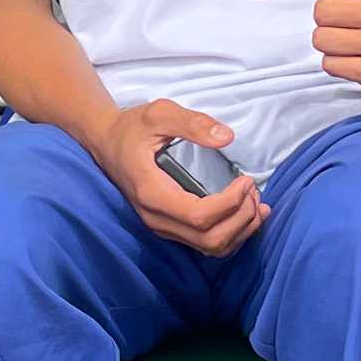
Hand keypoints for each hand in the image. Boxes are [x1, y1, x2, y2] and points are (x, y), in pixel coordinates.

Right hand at [91, 99, 263, 256]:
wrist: (106, 143)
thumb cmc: (131, 128)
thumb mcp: (159, 113)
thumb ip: (192, 123)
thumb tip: (226, 137)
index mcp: (153, 193)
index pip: (200, 216)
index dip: (231, 203)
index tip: (246, 180)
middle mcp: (157, 218)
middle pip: (210, 239)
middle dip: (242, 218)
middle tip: (253, 190)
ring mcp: (162, 227)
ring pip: (211, 247)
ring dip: (241, 229)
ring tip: (255, 202)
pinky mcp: (170, 228)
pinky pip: (206, 244)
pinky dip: (232, 234)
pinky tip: (246, 214)